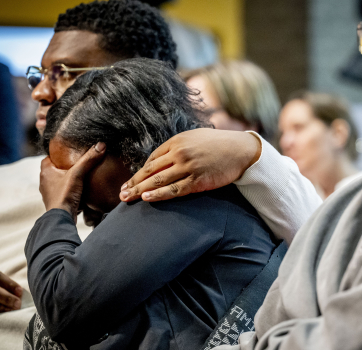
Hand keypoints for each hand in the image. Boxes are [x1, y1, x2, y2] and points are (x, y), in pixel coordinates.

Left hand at [40, 143, 105, 219]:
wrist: (62, 218)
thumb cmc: (64, 195)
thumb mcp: (78, 174)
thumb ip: (88, 160)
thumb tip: (101, 145)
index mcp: (45, 172)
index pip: (48, 157)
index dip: (57, 154)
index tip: (68, 152)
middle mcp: (44, 182)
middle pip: (54, 170)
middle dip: (64, 167)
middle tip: (77, 163)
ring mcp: (49, 193)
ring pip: (58, 182)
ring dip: (67, 179)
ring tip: (80, 177)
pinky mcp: (56, 202)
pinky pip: (62, 192)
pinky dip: (69, 190)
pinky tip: (80, 191)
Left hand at [119, 128, 260, 201]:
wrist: (240, 150)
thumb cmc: (217, 144)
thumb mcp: (194, 139)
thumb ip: (177, 147)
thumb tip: (162, 160)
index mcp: (177, 142)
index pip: (152, 159)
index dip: (139, 172)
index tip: (130, 182)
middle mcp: (179, 153)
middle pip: (150, 170)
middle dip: (134, 182)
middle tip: (121, 193)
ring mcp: (188, 167)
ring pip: (159, 180)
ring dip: (140, 190)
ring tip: (128, 198)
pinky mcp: (198, 180)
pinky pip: (175, 189)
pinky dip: (159, 194)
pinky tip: (147, 199)